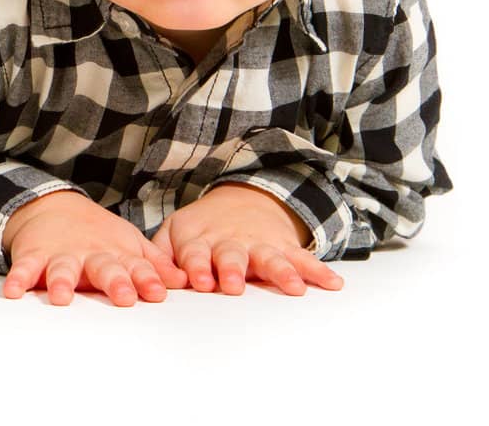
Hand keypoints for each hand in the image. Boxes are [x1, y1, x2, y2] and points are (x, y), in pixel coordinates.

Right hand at [1, 190, 185, 306]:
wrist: (52, 206)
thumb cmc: (98, 234)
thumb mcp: (129, 244)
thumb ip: (155, 265)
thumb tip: (185, 281)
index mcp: (117, 254)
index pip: (137, 267)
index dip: (147, 279)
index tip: (156, 293)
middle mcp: (91, 254)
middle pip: (104, 267)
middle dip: (114, 281)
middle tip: (123, 296)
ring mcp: (62, 254)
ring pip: (63, 268)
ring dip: (61, 282)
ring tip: (61, 297)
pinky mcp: (34, 255)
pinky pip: (25, 267)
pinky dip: (18, 278)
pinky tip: (14, 291)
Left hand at [152, 183, 343, 295]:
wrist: (242, 199)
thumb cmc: (202, 227)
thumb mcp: (175, 232)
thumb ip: (162, 255)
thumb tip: (155, 280)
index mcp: (200, 240)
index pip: (196, 254)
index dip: (197, 267)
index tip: (198, 281)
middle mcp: (232, 242)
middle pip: (232, 256)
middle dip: (233, 270)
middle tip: (234, 286)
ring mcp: (259, 244)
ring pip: (271, 258)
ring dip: (281, 273)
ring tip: (294, 288)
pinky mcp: (284, 247)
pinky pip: (304, 259)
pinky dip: (319, 270)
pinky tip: (333, 283)